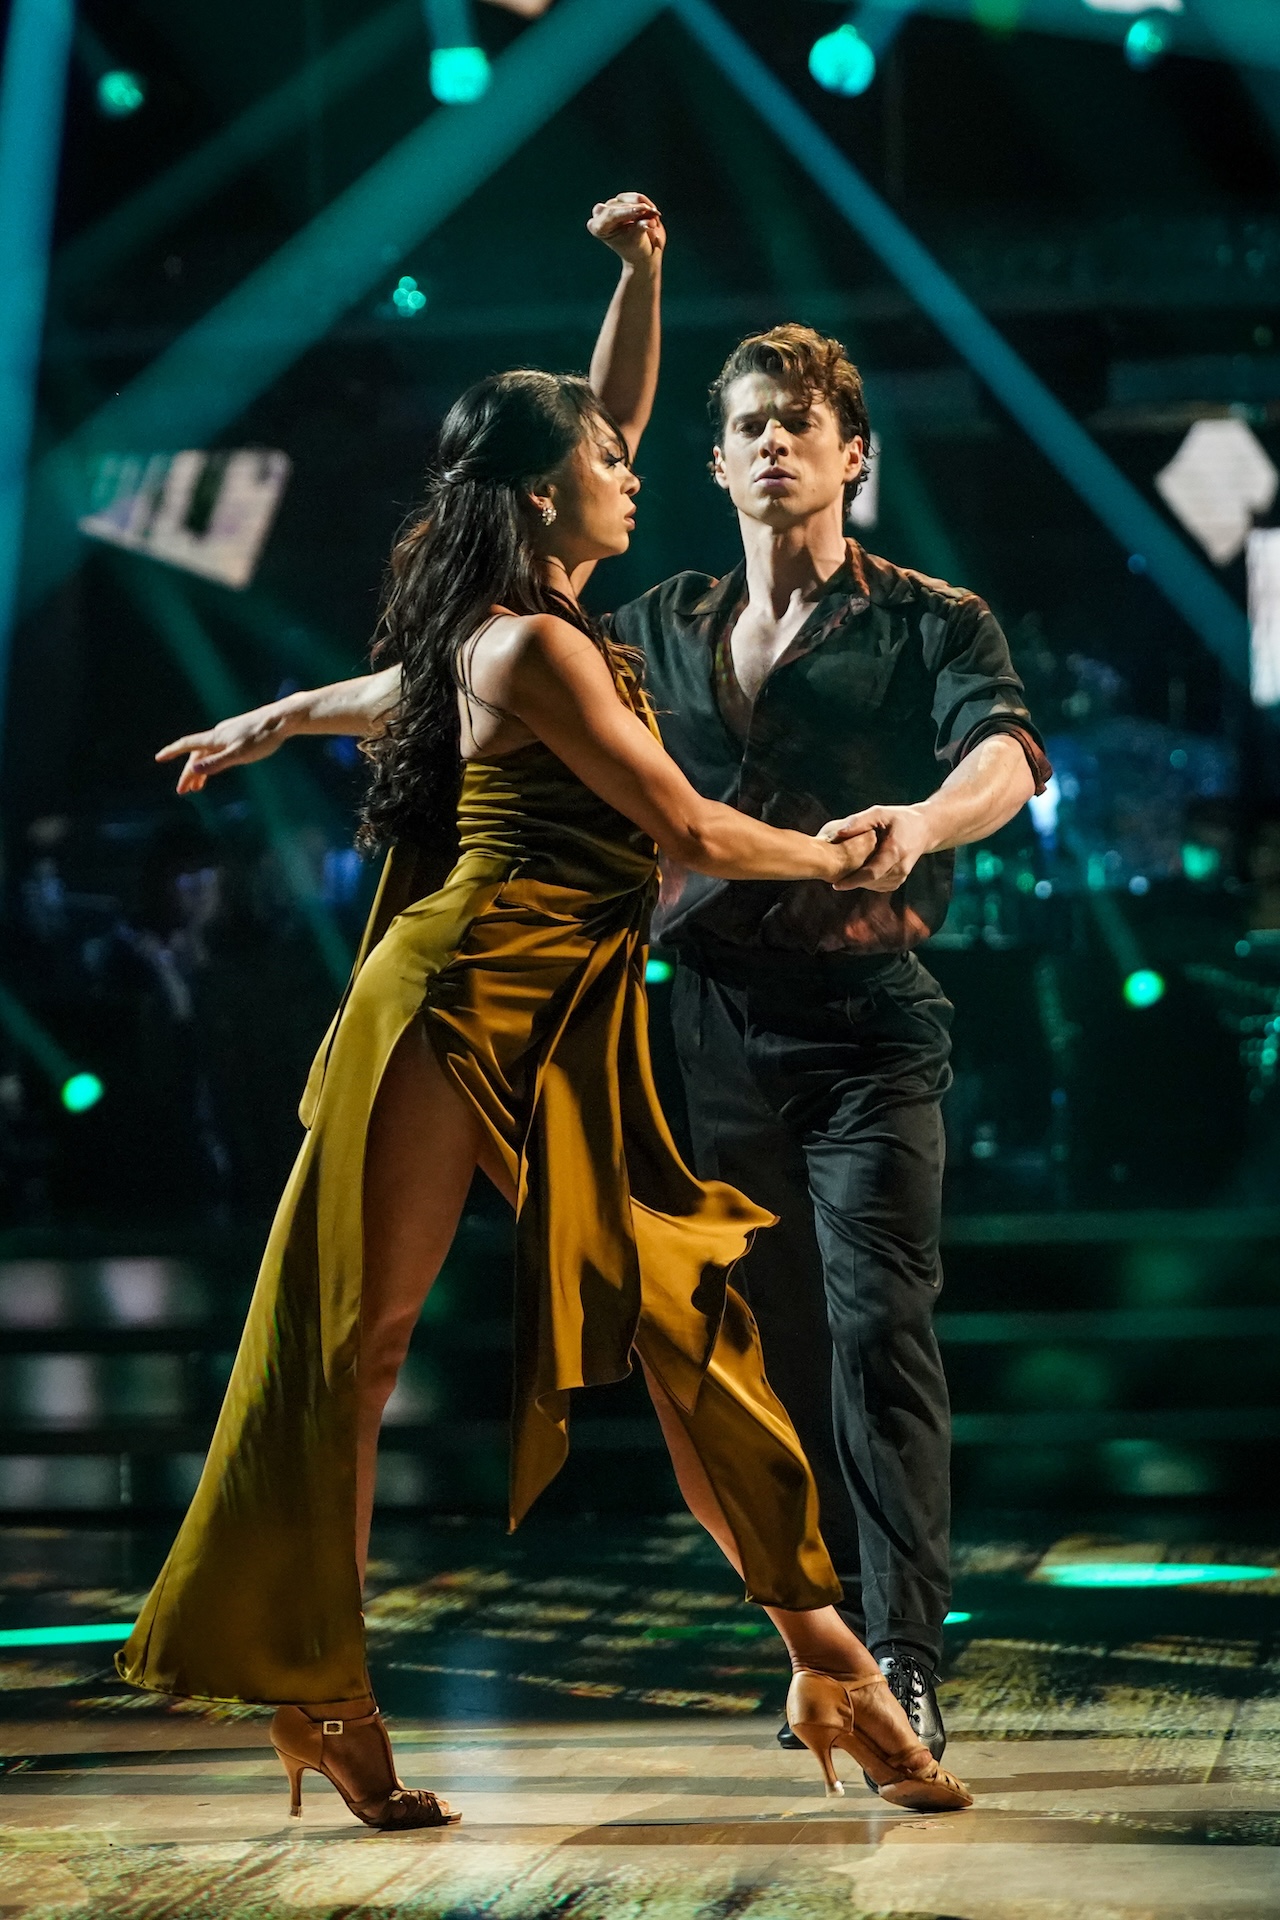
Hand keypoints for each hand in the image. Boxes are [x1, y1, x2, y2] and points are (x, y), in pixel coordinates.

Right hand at [155, 703, 290, 793]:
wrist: (281, 719)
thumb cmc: (262, 738)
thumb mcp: (240, 754)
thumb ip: (217, 763)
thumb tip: (194, 770)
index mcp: (215, 738)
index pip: (188, 745)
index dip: (172, 751)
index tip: (159, 757)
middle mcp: (218, 735)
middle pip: (197, 755)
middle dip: (188, 774)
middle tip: (183, 791)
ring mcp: (228, 735)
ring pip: (208, 754)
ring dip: (201, 771)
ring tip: (198, 788)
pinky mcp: (238, 736)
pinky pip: (219, 751)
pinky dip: (213, 762)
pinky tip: (216, 768)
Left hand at [588, 192, 665, 266]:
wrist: (642, 252)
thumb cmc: (637, 250)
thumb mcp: (638, 242)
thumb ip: (641, 229)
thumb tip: (650, 222)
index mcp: (598, 227)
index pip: (611, 214)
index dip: (628, 211)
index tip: (643, 211)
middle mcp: (601, 215)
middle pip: (621, 206)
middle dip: (639, 210)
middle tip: (655, 218)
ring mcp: (611, 206)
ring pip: (629, 198)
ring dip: (644, 205)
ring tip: (655, 217)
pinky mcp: (622, 201)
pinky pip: (635, 197)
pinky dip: (646, 203)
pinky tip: (653, 213)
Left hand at [818, 804, 934, 892]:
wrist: (925, 828)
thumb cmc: (899, 818)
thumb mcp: (880, 813)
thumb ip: (860, 821)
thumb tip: (839, 833)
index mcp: (895, 851)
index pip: (872, 873)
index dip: (853, 881)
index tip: (836, 885)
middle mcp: (900, 867)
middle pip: (871, 881)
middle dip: (852, 880)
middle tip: (835, 873)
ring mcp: (902, 876)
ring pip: (874, 885)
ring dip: (859, 880)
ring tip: (846, 869)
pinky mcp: (899, 880)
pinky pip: (879, 885)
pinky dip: (868, 881)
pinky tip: (861, 870)